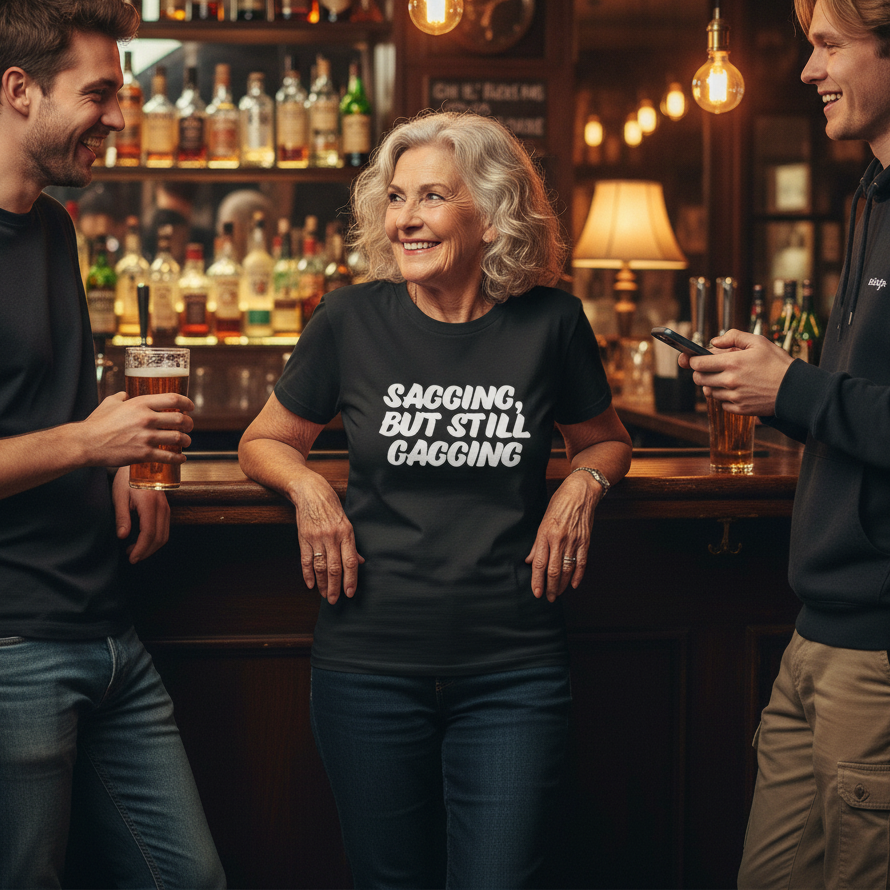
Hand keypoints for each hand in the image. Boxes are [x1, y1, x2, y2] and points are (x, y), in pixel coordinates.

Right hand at [81, 392, 193, 468]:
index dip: (186, 403)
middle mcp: (147, 419)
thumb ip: (121, 397)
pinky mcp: (144, 453)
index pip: (173, 399)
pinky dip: (178, 458)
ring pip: (178, 438)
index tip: (190, 407)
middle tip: (189, 426)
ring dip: (186, 440)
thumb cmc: (97, 423)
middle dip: (189, 423)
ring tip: (186, 441)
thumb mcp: (110, 403)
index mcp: (140, 404)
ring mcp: (146, 437)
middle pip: (180, 419)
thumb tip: (126, 394)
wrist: (87, 443)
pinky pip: (168, 457)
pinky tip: (181, 458)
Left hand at [112, 467, 169, 562]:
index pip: (148, 533)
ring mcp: (166, 507)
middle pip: (159, 537)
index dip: (140, 549)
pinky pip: (164, 528)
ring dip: (151, 546)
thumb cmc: (127, 478)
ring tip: (134, 550)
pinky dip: (155, 538)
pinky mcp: (165, 507)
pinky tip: (141, 540)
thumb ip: (122, 517)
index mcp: (149, 504)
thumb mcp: (119, 496)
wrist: (140, 464)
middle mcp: (161, 506)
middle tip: (131, 557)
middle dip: (146, 551)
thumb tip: (122, 536)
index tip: (131, 558)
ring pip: (164, 534)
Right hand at [293, 474, 363, 604]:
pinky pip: (305, 560)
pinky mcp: (303, 537)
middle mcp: (332, 536)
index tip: (350, 593)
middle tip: (335, 600)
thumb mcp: (346, 523)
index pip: (350, 561)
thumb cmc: (331, 507)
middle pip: (334, 567)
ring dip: (323, 584)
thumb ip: (352, 544)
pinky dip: (307, 574)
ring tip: (325, 595)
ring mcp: (317, 537)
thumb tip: (360, 562)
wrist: (310, 492)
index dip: (351, 579)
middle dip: (335, 586)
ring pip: (320, 566)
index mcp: (346, 533)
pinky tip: (310, 584)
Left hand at [525, 471, 600, 601]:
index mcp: (545, 534)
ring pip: (567, 569)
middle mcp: (559, 539)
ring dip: (562, 584)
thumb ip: (537, 543)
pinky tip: (573, 584)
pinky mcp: (585, 540)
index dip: (537, 580)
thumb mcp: (543, 520)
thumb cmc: (560, 503)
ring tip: (557, 593)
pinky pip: (581, 562)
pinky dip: (578, 575)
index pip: (540, 563)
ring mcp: (573, 541)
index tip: (536, 592)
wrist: (581, 491)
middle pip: (553, 570)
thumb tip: (531, 560)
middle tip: (547, 597)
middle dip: (550, 587)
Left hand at [679, 329, 793, 415]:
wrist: (795, 389)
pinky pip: (721, 403)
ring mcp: (734, 396)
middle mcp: (730, 381)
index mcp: (732, 362)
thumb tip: (714, 342)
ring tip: (728, 378)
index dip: (693, 360)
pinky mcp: (739, 409)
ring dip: (713, 384)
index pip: (698, 364)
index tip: (696, 359)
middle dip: (701, 372)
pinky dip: (724, 397)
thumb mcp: (759, 342)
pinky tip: (737, 389)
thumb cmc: (778, 363)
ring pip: (709, 392)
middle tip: (710, 368)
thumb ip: (734, 337)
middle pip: (699, 379)